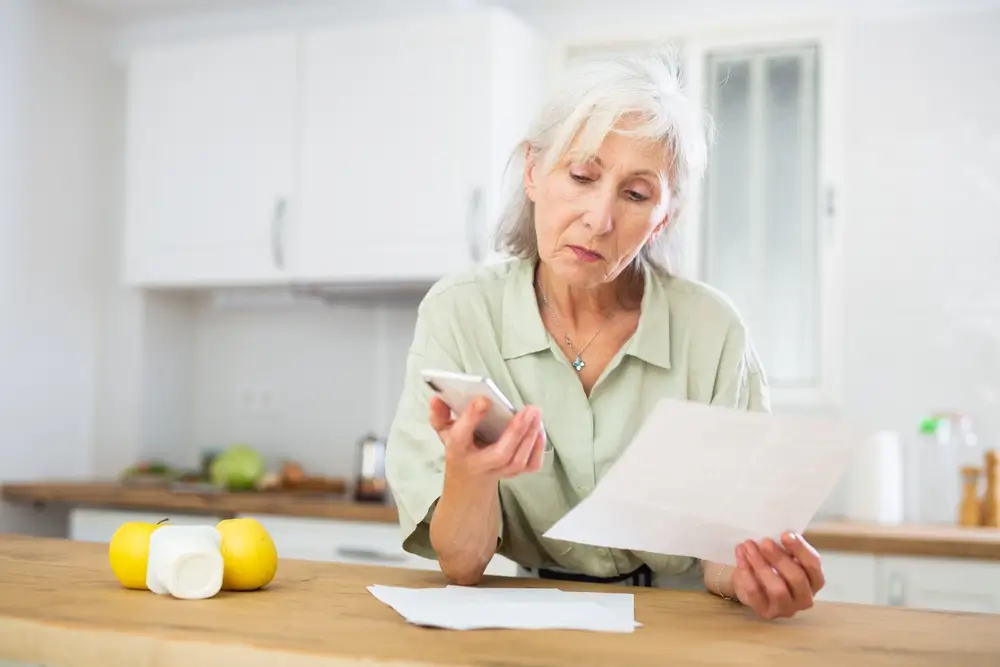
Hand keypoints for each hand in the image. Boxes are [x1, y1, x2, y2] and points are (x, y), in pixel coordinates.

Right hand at [430, 396, 545, 481]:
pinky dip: (538, 448)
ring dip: (530, 437)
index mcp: (458, 450)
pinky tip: (539, 429)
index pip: (460, 436)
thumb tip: (436, 398)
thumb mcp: (444, 431)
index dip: (471, 418)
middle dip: (516, 432)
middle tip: (528, 409)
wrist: (468, 478)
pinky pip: (530, 465)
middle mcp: (479, 464)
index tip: (483, 400)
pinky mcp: (513, 474)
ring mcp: (498, 472)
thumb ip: (439, 414)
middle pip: (500, 454)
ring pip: (517, 461)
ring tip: (535, 414)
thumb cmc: (459, 447)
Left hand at [731, 532, 824, 619]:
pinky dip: (746, 572)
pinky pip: (756, 593)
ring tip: (749, 547)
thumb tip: (775, 534)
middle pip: (797, 578)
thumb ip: (785, 546)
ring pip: (777, 589)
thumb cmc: (773, 565)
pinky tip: (740, 556)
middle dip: (779, 558)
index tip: (785, 534)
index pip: (813, 565)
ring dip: (762, 565)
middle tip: (764, 542)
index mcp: (815, 580)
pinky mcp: (766, 612)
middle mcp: (805, 598)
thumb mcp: (783, 554)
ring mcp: (787, 608)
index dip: (800, 549)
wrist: (752, 581)